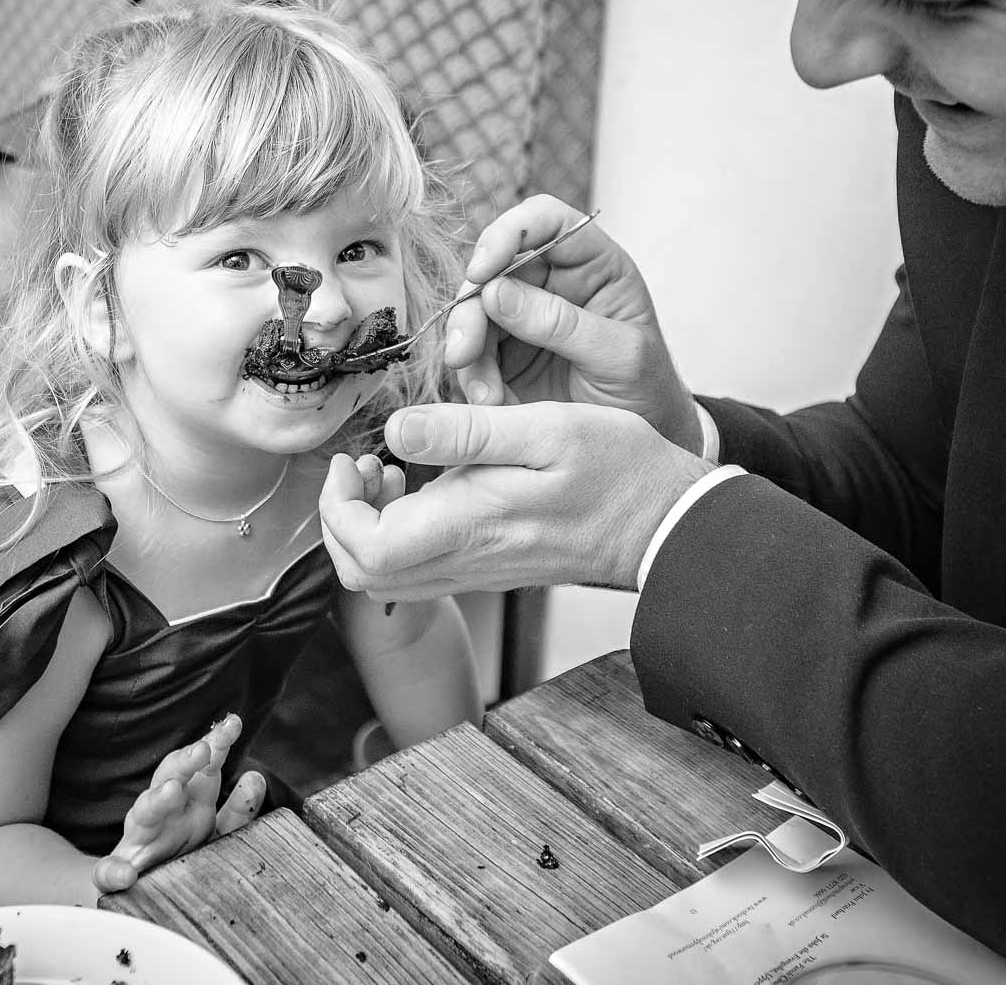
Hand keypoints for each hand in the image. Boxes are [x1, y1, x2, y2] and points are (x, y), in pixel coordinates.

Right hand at [92, 713, 264, 892]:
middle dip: (186, 761)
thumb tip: (255, 777)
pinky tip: (125, 875)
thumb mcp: (218, 835)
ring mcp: (139, 841)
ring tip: (172, 791)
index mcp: (190, 802)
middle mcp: (164, 814)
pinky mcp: (117, 874)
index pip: (203, 766)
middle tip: (204, 750)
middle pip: (171, 778)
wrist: (147, 898)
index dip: (217, 744)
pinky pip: (109, 872)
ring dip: (157, 801)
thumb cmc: (187, 860)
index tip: (234, 723)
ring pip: (144, 814)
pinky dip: (113, 872)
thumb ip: (239, 811)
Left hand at [320, 401, 710, 600]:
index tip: (351, 460)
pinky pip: (420, 570)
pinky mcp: (492, 567)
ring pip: (389, 578)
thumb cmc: (618, 469)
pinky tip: (426, 487)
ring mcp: (478, 571)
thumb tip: (397, 429)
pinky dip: (401, 535)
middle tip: (362, 465)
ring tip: (390, 470)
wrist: (667, 523)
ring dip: (370, 528)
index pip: (367, 549)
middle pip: (364, 574)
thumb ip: (466, 431)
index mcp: (471, 525)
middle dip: (343, 520)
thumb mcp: (546, 427)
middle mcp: (467, 560)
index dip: (339, 509)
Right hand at [448, 195, 701, 452]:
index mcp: (593, 264)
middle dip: (471, 307)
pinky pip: (471, 354)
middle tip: (464, 350)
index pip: (543, 220)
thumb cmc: (647, 390)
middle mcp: (553, 282)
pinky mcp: (504, 354)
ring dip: (466, 349)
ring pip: (472, 312)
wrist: (640, 442)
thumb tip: (495, 292)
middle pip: (494, 268)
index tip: (483, 271)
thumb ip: (563, 323)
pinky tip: (491, 405)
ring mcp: (524, 318)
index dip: (508, 233)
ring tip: (484, 394)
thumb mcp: (620, 356)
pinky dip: (471, 378)